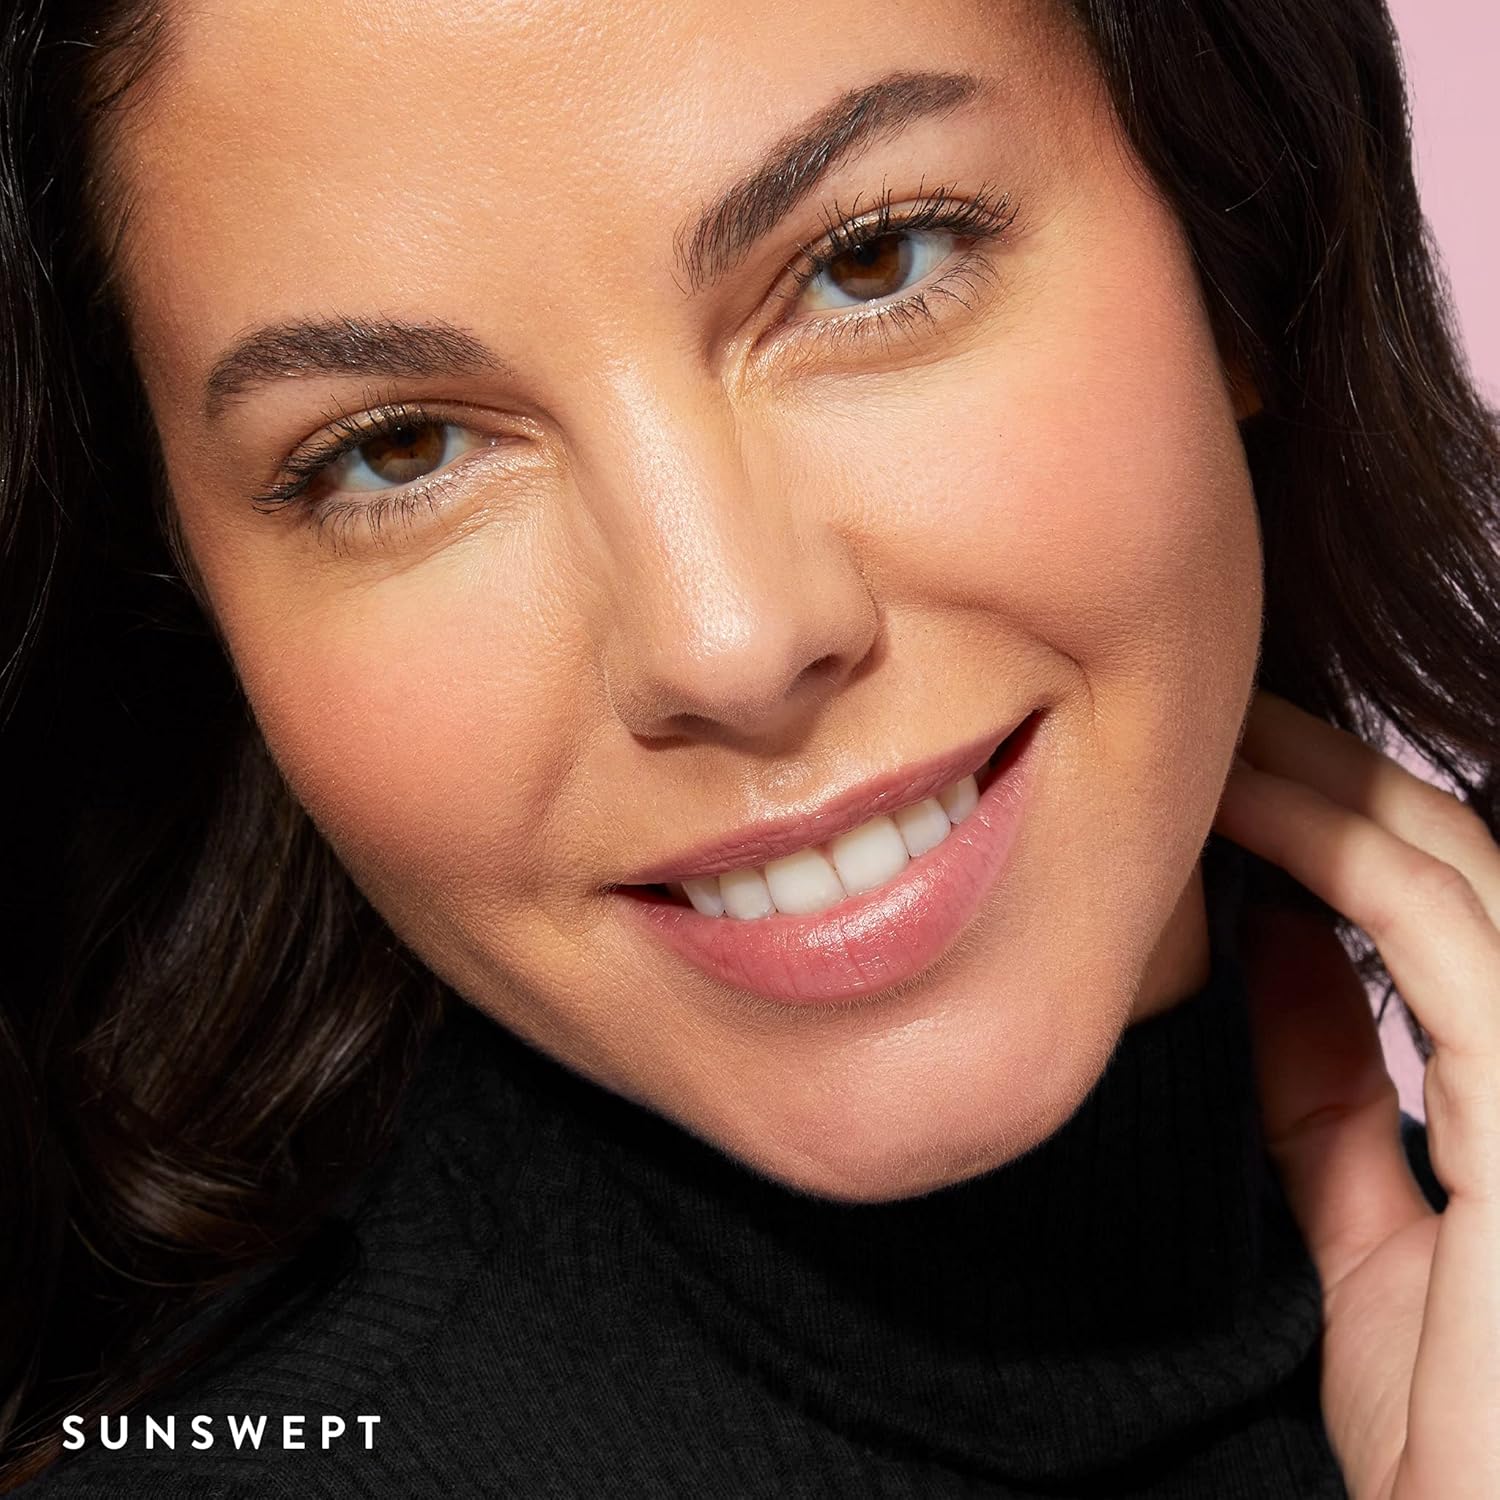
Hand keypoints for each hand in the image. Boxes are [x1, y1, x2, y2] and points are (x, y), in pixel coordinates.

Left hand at [1211, 688, 1499, 1499]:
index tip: (1229, 780)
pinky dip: (1337, 852)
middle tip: (1217, 718)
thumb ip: (1334, 1093)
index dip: (1334, 820)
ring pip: (1452, 867)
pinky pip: (1440, 936)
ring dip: (1325, 783)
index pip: (1439, 903)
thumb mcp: (1371, 1232)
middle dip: (1330, 772)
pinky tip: (1245, 810)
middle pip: (1452, 856)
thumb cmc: (1461, 1432)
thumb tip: (1278, 947)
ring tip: (1219, 731)